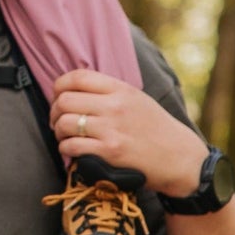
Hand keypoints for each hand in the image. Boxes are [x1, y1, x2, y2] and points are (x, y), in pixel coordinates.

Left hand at [49, 70, 208, 197]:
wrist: (180, 158)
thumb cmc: (156, 129)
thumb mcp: (137, 100)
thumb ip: (109, 92)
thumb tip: (74, 90)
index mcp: (121, 89)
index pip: (78, 77)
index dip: (59, 86)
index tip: (58, 97)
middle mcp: (115, 106)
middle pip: (65, 100)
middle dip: (54, 112)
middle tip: (57, 122)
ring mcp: (112, 129)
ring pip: (64, 123)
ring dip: (58, 132)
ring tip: (64, 137)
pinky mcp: (109, 152)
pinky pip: (72, 146)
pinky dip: (65, 149)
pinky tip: (71, 151)